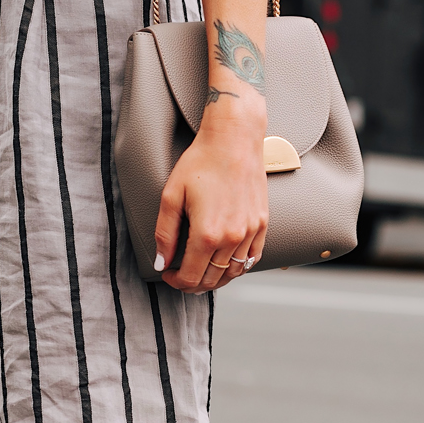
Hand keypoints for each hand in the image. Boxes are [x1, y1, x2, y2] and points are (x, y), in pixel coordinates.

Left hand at [154, 93, 267, 292]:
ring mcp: (250, 232)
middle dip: (193, 283)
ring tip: (201, 272)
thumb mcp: (172, 196)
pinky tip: (224, 262)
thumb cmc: (201, 162)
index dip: (175, 282)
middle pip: (212, 280)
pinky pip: (251, 259)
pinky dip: (237, 267)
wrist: (234, 139)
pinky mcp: (262, 224)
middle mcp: (232, 237)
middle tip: (181, 276)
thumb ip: (165, 233)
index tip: (167, 274)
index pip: (190, 277)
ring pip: (233, 273)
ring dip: (215, 279)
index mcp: (207, 234)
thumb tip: (162, 262)